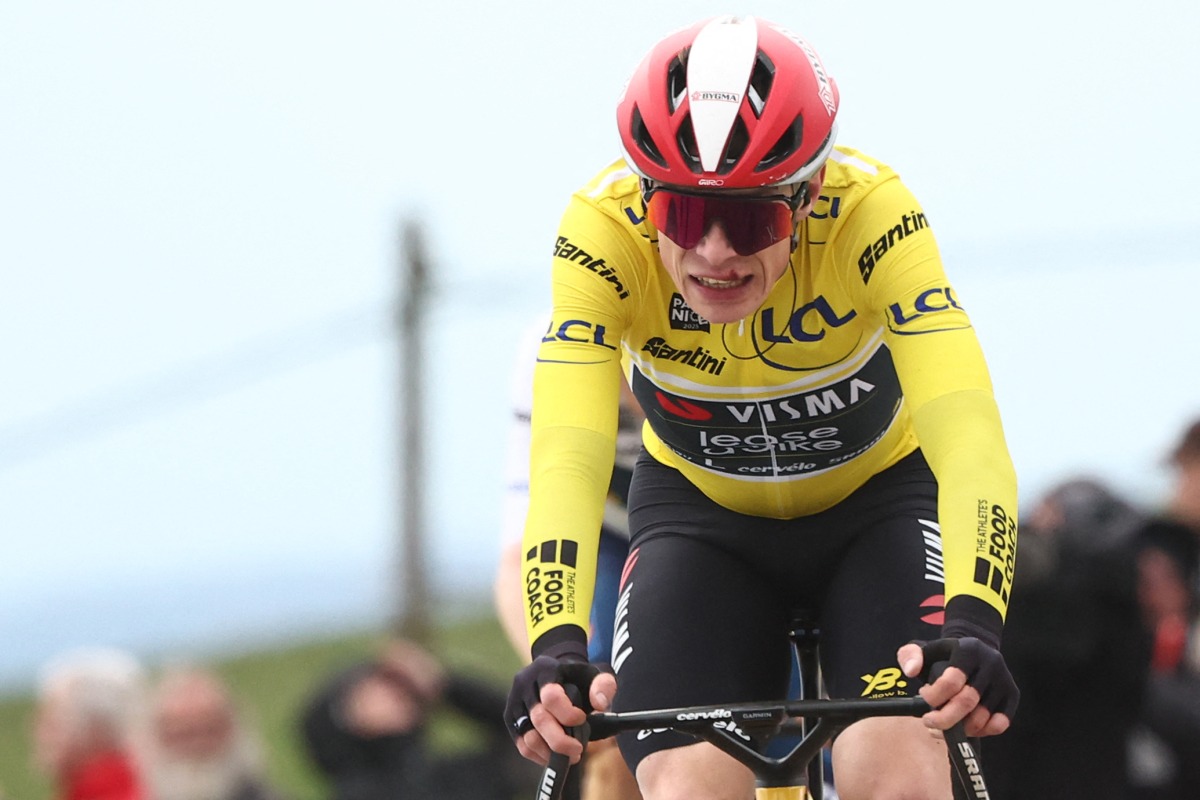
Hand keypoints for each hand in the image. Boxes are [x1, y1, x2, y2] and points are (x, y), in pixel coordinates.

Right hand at [504, 655, 616, 764]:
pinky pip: (521, 744)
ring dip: (550, 752)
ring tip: (569, 756)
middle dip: (560, 740)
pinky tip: (554, 756)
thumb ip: (604, 685)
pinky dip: (539, 755)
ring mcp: (514, 701)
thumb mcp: (595, 674)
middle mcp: (524, 683)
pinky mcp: (510, 718)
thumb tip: (600, 704)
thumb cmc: (578, 678)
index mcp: (546, 669)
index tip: (582, 719)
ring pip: (527, 735)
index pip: (551, 696)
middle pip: (538, 718)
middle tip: (578, 751)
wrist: (556, 674)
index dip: (568, 714)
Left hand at [897, 637, 1017, 736]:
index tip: (923, 698)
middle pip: (967, 701)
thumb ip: (910, 656)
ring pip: (982, 717)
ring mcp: (1003, 680)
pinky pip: (1000, 723)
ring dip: (960, 729)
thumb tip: (911, 671)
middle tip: (929, 722)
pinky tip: (965, 728)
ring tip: (943, 727)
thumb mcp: (923, 649)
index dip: (934, 696)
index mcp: (967, 650)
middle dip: (944, 718)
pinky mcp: (1012, 695)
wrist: (975, 651)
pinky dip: (982, 732)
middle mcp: (990, 664)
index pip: (951, 680)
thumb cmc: (944, 655)